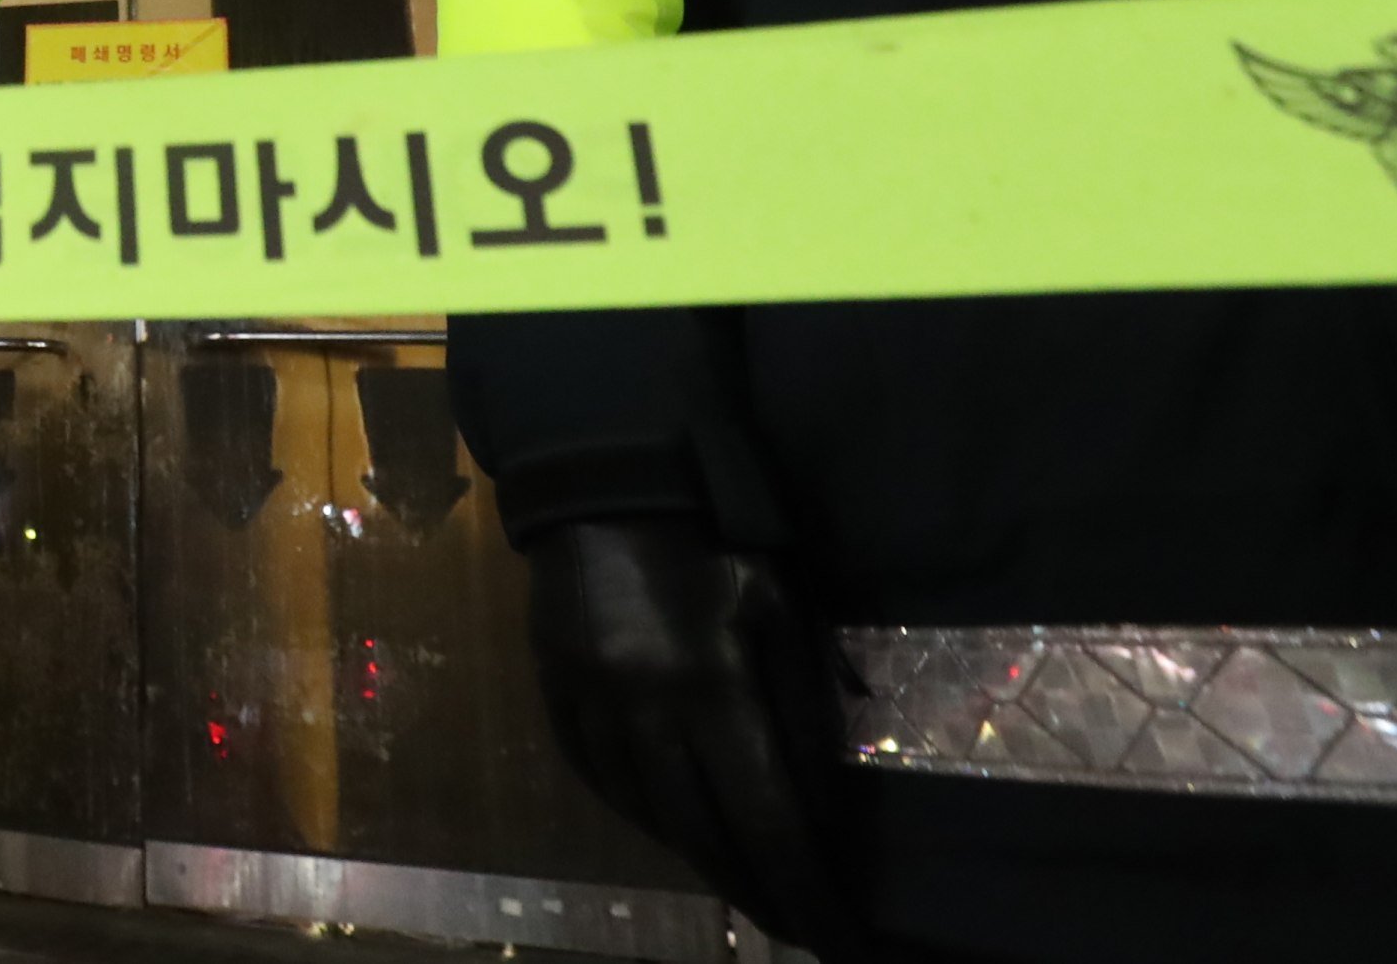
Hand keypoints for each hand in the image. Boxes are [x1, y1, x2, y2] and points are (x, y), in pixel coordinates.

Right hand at [528, 516, 860, 954]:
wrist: (607, 478)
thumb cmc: (716, 536)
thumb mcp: (780, 609)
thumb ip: (802, 710)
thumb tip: (822, 808)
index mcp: (712, 687)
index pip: (770, 821)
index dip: (807, 893)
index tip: (841, 943)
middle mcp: (645, 712)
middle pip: (705, 837)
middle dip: (758, 892)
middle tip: (793, 926)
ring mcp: (591, 705)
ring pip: (649, 815)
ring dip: (701, 855)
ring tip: (741, 876)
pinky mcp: (555, 692)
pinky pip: (598, 778)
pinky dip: (641, 811)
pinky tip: (671, 820)